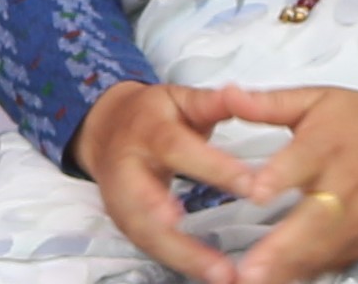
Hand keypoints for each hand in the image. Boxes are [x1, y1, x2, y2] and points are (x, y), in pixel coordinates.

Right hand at [70, 82, 243, 283]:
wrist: (104, 127)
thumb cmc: (154, 115)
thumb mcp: (180, 99)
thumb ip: (211, 102)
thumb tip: (238, 92)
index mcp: (146, 129)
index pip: (178, 148)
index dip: (214, 168)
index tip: (253, 188)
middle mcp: (127, 165)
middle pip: (147, 200)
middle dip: (179, 231)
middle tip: (219, 256)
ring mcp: (119, 196)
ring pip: (144, 232)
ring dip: (181, 257)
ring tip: (222, 276)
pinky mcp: (121, 218)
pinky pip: (146, 245)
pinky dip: (175, 262)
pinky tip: (207, 275)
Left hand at [183, 84, 357, 283]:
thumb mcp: (315, 99)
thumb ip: (269, 103)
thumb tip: (228, 94)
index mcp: (325, 144)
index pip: (302, 162)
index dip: (279, 177)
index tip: (256, 193)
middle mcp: (346, 185)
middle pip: (313, 220)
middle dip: (281, 248)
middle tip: (249, 271)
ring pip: (326, 249)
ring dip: (292, 269)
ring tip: (258, 282)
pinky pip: (342, 259)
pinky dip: (315, 272)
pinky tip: (288, 281)